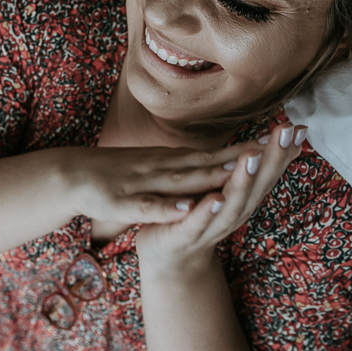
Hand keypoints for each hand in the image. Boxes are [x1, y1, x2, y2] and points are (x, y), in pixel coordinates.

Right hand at [62, 144, 254, 226]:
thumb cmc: (119, 174)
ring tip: (238, 169)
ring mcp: (144, 182)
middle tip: (272, 149)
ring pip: (181, 180)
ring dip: (209, 175)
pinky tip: (187, 206)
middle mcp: (163, 167)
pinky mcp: (125, 202)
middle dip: (240, 157)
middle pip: (206, 162)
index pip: (215, 154)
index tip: (278, 143)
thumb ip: (188, 162)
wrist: (73, 177)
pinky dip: (169, 207)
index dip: (247, 150)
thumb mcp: (158, 166)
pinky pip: (150, 206)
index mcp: (172, 161)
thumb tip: (224, 157)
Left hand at [136, 123, 307, 276]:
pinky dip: (207, 212)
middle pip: (256, 185)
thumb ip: (240, 169)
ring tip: (253, 156)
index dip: (282, 151)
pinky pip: (197, 224)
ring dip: (243, 181)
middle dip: (272, 158)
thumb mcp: (220, 188)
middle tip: (286, 131)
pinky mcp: (183, 237)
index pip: (265, 173)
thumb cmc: (195, 217)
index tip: (300, 128)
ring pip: (232, 204)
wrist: (166, 260)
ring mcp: (209, 227)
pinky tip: (216, 198)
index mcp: (239, 199)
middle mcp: (231, 213)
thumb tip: (269, 141)